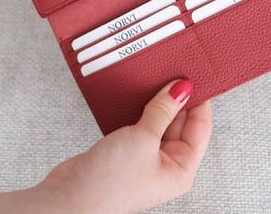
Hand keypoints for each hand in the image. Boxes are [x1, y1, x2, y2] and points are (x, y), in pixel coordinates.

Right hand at [0, 80, 212, 213]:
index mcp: (181, 169)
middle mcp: (166, 165)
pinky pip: (140, 125)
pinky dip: (139, 110)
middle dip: (176, 98)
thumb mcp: (143, 138)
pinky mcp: (126, 153)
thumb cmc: (110, 182)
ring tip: (155, 77)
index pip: (200, 127)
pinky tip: (136, 93)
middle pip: (180, 123)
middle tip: (173, 70)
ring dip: (156, 102)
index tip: (195, 74)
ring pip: (159, 122)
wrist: (70, 199)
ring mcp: (145, 159)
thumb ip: (163, 111)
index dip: (199, 100)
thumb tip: (182, 89)